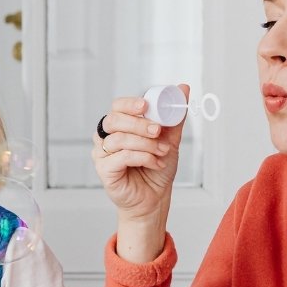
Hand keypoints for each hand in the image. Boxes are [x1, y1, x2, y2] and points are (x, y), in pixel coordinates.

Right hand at [92, 89, 187, 258]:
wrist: (155, 198)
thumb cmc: (157, 169)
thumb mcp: (169, 139)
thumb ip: (174, 115)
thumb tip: (184, 88)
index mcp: (119, 126)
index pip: (117, 107)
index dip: (129, 104)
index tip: (146, 107)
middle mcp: (106, 138)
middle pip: (114, 120)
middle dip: (138, 124)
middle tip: (157, 131)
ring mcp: (102, 154)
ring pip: (119, 139)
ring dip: (145, 144)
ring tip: (162, 152)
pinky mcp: (104, 170)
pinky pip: (121, 157)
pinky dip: (143, 158)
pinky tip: (155, 163)